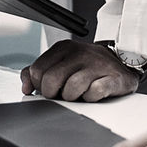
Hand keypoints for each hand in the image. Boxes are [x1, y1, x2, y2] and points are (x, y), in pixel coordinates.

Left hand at [21, 40, 138, 100]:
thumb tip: (26, 87)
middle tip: (61, 94)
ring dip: (72, 97)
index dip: (39, 85)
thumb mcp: (61, 63)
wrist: (120, 62)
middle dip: (53, 94)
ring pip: (70, 89)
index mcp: (63, 48)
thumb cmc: (86, 66)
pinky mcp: (112, 78)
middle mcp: (79, 53)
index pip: (37, 71)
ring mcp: (97, 64)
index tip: (48, 88)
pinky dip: (90, 98)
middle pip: (51, 80)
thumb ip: (38, 72)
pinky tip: (92, 93)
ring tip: (78, 93)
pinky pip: (93, 93)